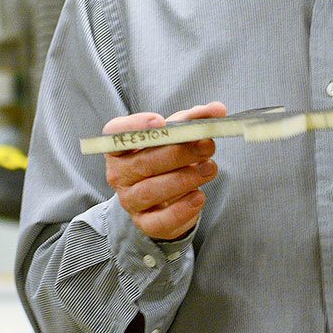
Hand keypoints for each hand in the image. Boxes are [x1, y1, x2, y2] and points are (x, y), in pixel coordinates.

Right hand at [104, 102, 226, 239]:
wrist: (166, 198)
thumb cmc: (167, 159)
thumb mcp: (178, 135)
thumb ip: (194, 120)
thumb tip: (217, 109)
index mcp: (120, 147)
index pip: (115, 134)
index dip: (135, 126)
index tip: (161, 122)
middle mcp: (119, 174)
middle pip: (143, 162)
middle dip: (178, 152)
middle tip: (207, 145)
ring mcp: (130, 200)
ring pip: (152, 190)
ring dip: (183, 179)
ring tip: (209, 169)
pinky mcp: (145, 223)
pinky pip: (159, 220)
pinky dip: (180, 210)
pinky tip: (199, 197)